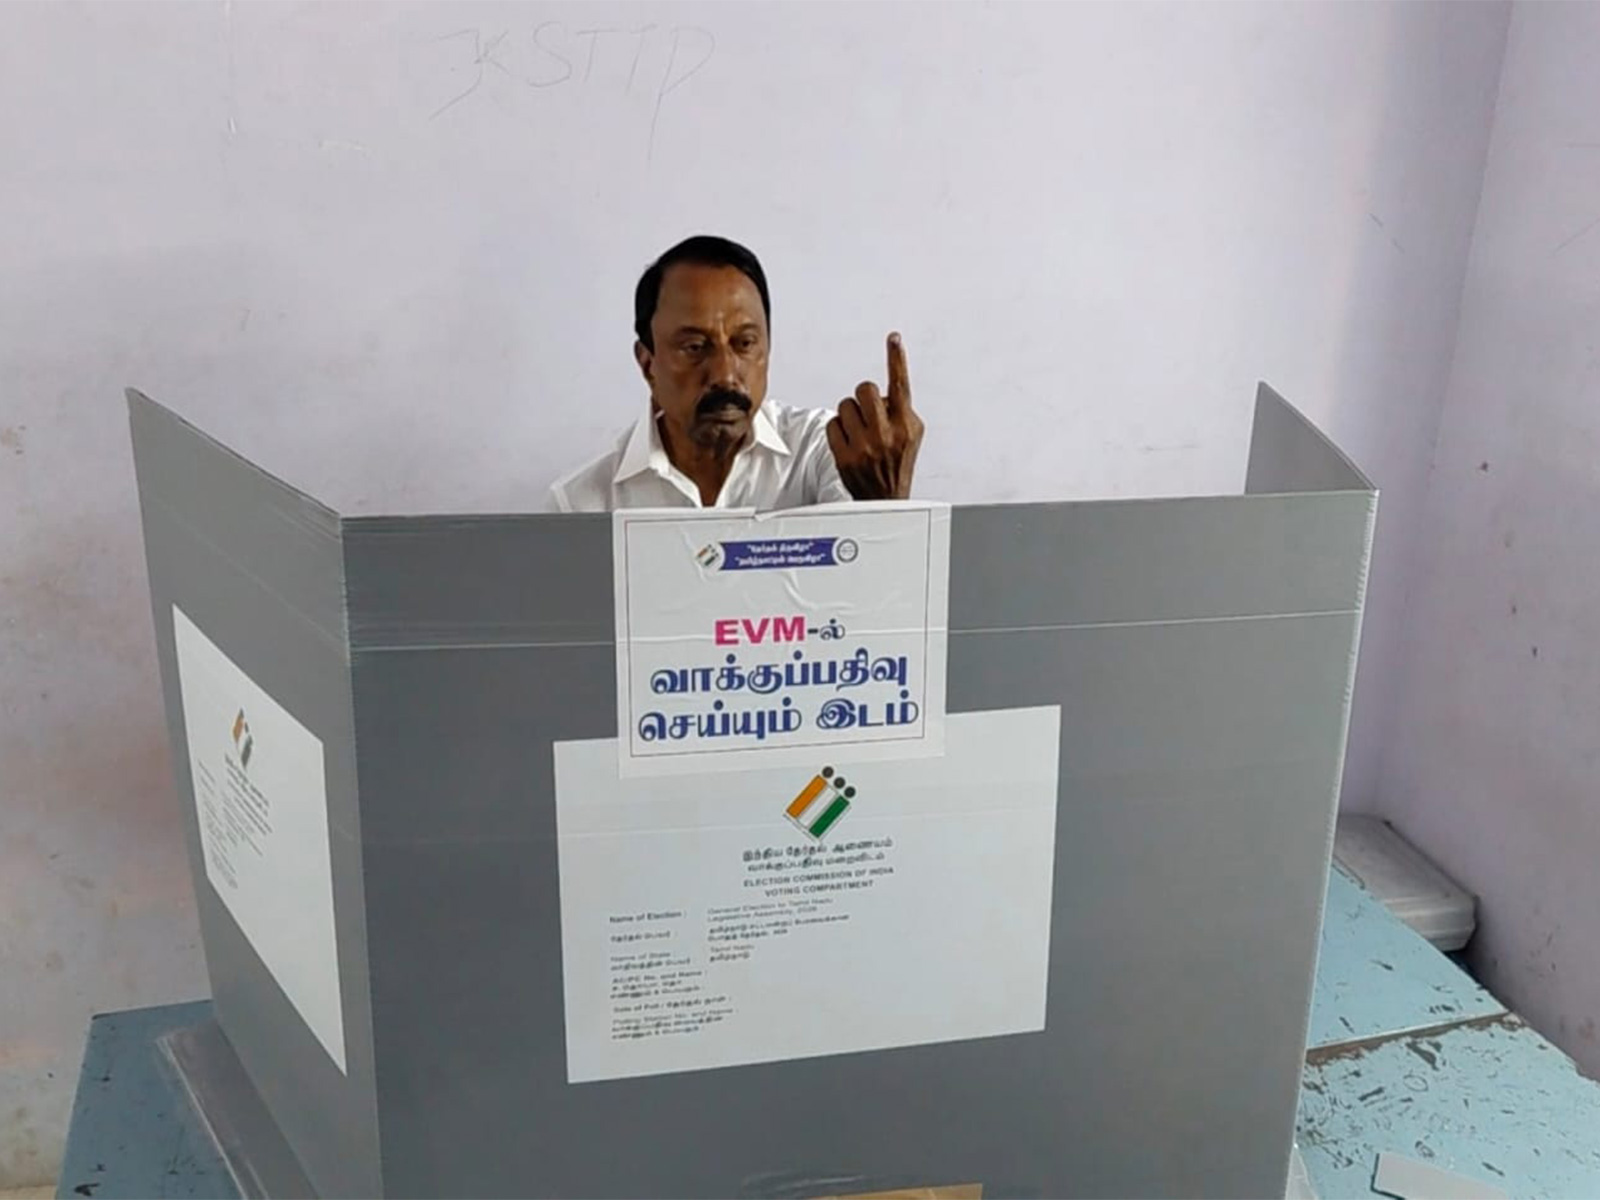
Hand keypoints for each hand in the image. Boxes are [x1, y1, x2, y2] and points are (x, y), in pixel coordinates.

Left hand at [826, 332, 924, 500]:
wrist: (885, 498)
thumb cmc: (897, 462)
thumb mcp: (912, 434)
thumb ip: (901, 409)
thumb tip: (883, 392)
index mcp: (906, 425)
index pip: (901, 385)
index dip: (897, 359)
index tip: (893, 338)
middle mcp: (886, 434)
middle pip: (865, 389)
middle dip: (865, 396)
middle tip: (868, 411)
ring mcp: (864, 445)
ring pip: (845, 405)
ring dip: (850, 413)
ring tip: (859, 430)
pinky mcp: (844, 455)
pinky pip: (832, 423)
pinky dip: (838, 429)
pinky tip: (848, 440)